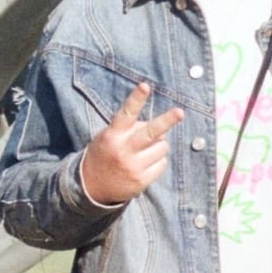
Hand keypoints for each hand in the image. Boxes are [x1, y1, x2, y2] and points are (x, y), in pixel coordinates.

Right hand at [81, 82, 184, 204]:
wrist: (91, 186)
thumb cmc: (104, 154)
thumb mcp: (109, 137)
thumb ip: (130, 129)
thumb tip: (160, 127)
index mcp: (113, 135)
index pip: (126, 113)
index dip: (136, 99)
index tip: (145, 86)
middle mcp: (123, 150)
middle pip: (151, 132)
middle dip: (167, 121)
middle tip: (180, 112)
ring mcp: (133, 166)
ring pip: (162, 147)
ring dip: (159, 146)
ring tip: (145, 151)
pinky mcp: (142, 180)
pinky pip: (162, 164)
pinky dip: (157, 161)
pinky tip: (144, 164)